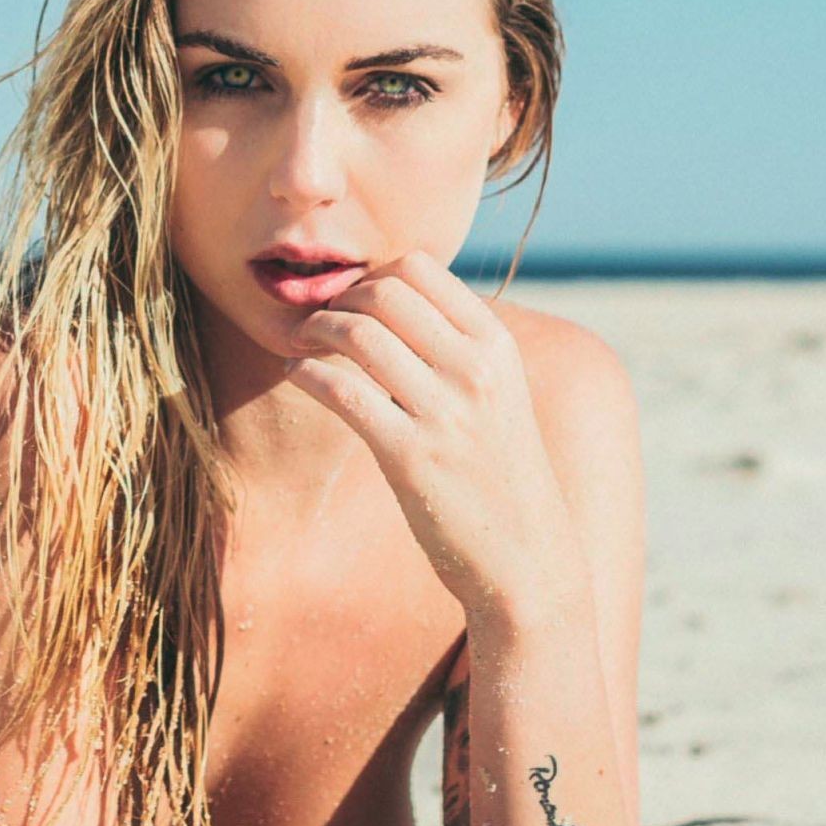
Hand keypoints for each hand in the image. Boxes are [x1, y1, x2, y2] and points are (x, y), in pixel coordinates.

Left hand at [283, 248, 585, 616]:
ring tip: (302, 344)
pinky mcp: (409, 457)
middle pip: (384, 291)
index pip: (421, 268)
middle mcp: (474, 370)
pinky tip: (297, 375)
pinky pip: (342, 392)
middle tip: (320, 322)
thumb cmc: (502, 475)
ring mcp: (443, 413)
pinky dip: (307, 374)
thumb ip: (460, 348)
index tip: (353, 301)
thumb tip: (399, 304)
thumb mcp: (501, 395)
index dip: (373, 274)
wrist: (528, 558)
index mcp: (496, 346)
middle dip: (339, 299)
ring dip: (316, 330)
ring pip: (358, 335)